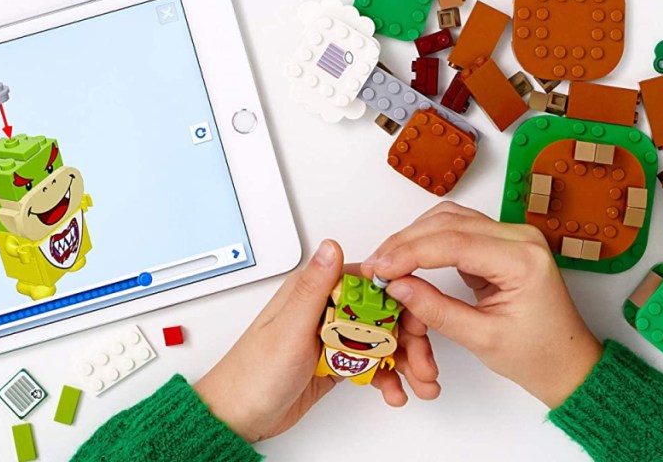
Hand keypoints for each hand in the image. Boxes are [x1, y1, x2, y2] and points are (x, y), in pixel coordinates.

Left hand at [194, 240, 439, 442]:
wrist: (239, 416)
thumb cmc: (253, 372)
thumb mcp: (289, 328)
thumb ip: (315, 287)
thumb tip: (331, 246)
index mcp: (314, 291)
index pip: (370, 283)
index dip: (400, 299)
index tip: (418, 318)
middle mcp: (325, 309)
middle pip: (383, 314)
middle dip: (409, 337)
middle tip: (424, 360)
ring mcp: (332, 336)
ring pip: (382, 340)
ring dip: (405, 360)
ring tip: (419, 381)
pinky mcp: (335, 360)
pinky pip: (372, 363)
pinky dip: (388, 377)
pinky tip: (395, 391)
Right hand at [361, 203, 602, 407]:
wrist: (568, 362)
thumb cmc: (537, 355)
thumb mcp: (482, 339)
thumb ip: (436, 309)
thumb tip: (396, 286)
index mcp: (522, 260)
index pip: (454, 242)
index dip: (410, 253)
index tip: (380, 269)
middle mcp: (520, 238)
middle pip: (450, 223)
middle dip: (406, 242)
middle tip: (375, 266)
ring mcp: (512, 237)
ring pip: (451, 219)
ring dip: (415, 236)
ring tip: (387, 262)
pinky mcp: (502, 243)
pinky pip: (460, 228)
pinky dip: (430, 239)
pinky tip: (409, 256)